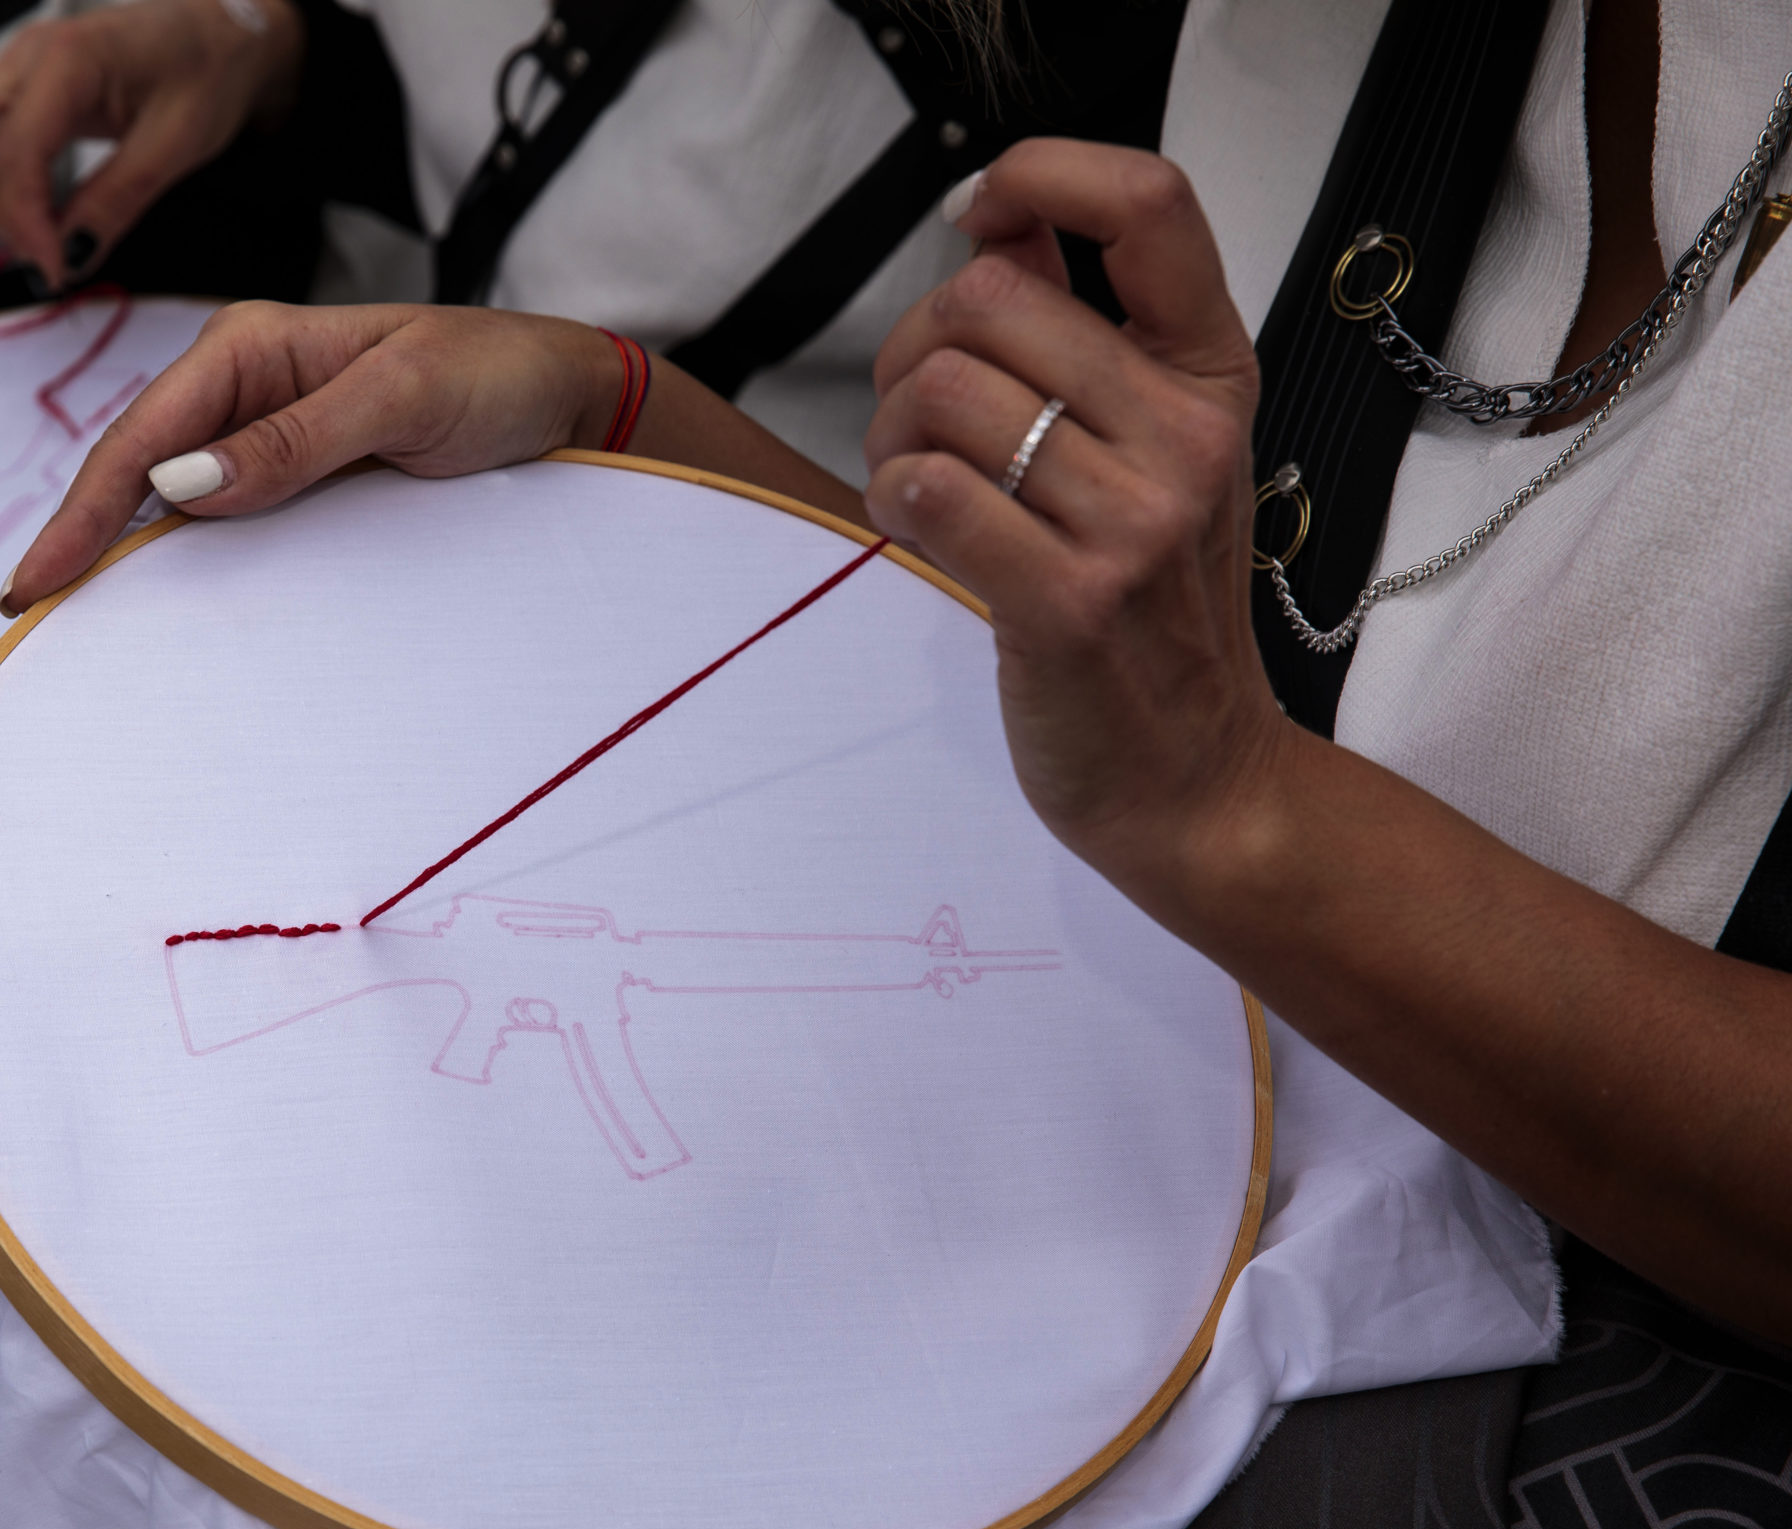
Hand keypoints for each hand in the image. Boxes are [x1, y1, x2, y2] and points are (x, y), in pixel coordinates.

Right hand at [0, 0, 303, 287]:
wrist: (217, 35)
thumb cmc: (206, 75)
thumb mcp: (176, 145)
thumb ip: (117, 200)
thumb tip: (69, 259)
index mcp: (67, 58)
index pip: (12, 148)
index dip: (22, 220)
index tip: (53, 270)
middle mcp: (24, 56)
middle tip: (43, 257)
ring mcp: (13, 70)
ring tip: (39, 242)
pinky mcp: (16, 91)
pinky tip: (36, 218)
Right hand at [3, 302, 625, 610]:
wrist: (564, 396)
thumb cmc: (494, 377)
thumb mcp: (404, 399)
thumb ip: (299, 439)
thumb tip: (185, 484)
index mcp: (252, 345)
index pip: (142, 434)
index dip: (84, 509)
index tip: (38, 579)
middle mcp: (244, 386)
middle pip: (138, 467)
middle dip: (80, 533)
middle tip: (28, 610)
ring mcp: (265, 433)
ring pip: (171, 499)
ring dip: (123, 551)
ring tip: (68, 614)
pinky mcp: (294, 475)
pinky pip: (222, 519)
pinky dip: (181, 557)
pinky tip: (154, 600)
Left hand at [862, 139, 1277, 892]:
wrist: (1197, 780)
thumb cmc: (1154, 612)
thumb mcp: (1153, 455)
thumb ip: (1082, 336)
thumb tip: (1001, 219)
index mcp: (1211, 378)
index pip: (1152, 203)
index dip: (1040, 175)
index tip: (977, 217)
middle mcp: (1186, 436)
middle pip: (989, 298)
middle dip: (912, 350)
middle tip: (915, 427)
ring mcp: (1135, 522)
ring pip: (944, 391)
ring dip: (889, 434)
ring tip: (911, 487)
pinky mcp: (1067, 602)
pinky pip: (933, 489)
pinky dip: (892, 497)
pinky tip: (912, 529)